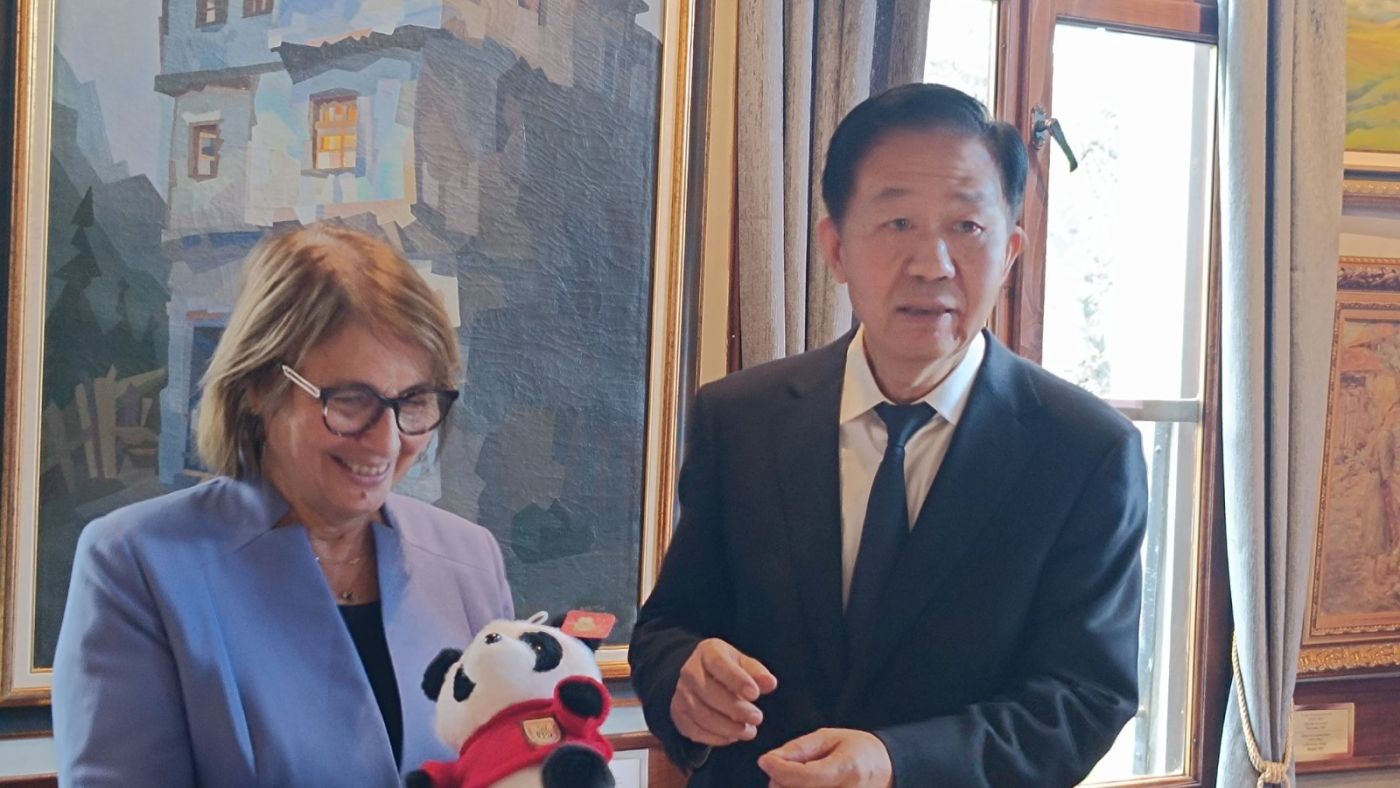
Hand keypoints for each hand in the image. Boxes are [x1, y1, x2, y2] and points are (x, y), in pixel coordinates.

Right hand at [670, 638, 777, 745]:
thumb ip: (757, 672)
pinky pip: (694, 730)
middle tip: (757, 718)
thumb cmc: (726, 669)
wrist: (698, 676)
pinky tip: (732, 737)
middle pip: (709, 692)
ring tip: (749, 732)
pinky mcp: (678, 713)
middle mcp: (689, 672)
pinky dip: (715, 737)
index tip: (755, 694)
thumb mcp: (742, 662)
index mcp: (707, 653)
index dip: (736, 680)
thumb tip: (770, 683)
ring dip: (727, 727)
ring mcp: (681, 693)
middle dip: (735, 708)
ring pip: (701, 714)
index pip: (718, 664)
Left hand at [758, 728, 892, 787]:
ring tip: (797, 778)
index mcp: (847, 770)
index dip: (779, 769)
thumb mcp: (829, 737)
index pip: (806, 777)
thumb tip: (768, 760)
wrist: (885, 771)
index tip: (765, 760)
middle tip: (784, 768)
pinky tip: (803, 786)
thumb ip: (798, 749)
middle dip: (780, 782)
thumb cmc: (856, 751)